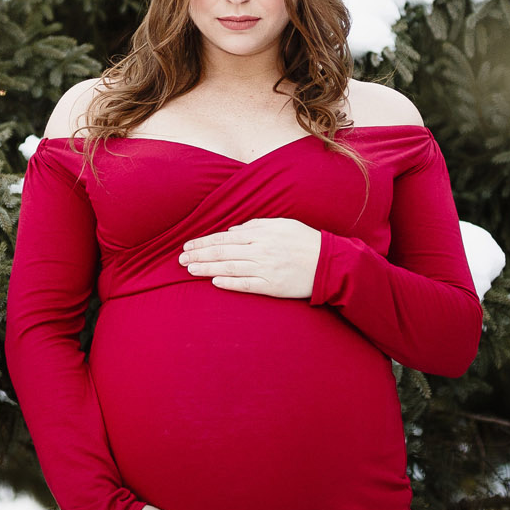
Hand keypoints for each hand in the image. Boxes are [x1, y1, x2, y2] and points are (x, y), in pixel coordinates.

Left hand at [179, 216, 322, 299]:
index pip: (225, 238)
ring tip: (191, 269)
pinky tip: (215, 281)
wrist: (329, 262)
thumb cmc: (304, 241)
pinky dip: (230, 283)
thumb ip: (255, 225)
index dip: (204, 242)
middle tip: (181, 260)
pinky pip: (247, 284)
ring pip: (230, 268)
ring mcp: (266, 268)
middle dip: (200, 255)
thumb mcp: (281, 224)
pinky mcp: (273, 285)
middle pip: (223, 252)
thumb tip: (232, 231)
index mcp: (261, 234)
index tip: (188, 246)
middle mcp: (261, 250)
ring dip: (208, 268)